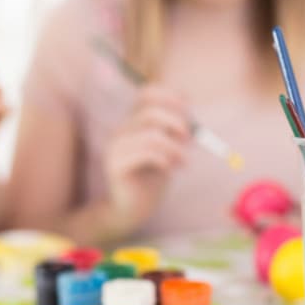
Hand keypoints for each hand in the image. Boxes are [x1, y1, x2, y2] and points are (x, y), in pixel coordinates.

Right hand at [103, 84, 188, 232]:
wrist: (131, 210)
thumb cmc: (151, 179)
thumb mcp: (168, 149)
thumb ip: (174, 127)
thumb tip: (186, 100)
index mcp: (132, 123)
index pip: (146, 94)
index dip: (170, 97)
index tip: (188, 111)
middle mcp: (120, 132)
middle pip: (150, 113)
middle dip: (176, 123)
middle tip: (189, 139)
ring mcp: (115, 148)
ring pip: (151, 136)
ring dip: (175, 148)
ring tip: (183, 162)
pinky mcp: (116, 166)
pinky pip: (146, 154)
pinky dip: (165, 160)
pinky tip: (170, 170)